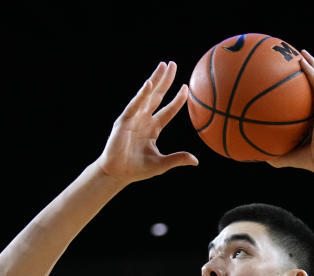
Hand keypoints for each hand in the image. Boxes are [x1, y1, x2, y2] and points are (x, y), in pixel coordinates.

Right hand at [95, 61, 198, 183]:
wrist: (117, 174)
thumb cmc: (137, 169)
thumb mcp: (161, 164)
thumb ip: (177, 159)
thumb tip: (196, 161)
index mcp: (153, 128)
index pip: (168, 110)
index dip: (177, 99)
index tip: (187, 87)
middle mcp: (144, 119)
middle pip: (157, 95)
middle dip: (165, 80)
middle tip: (173, 64)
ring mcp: (133, 118)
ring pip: (147, 95)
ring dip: (155, 79)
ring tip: (163, 65)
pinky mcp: (124, 121)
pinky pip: (134, 106)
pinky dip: (141, 95)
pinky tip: (148, 84)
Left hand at [267, 50, 313, 174]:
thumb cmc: (309, 161)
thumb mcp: (286, 155)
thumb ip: (273, 152)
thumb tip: (254, 155)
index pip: (313, 98)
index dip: (306, 86)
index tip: (295, 78)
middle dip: (310, 69)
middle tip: (298, 58)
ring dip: (312, 64)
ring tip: (302, 53)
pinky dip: (310, 72)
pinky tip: (301, 62)